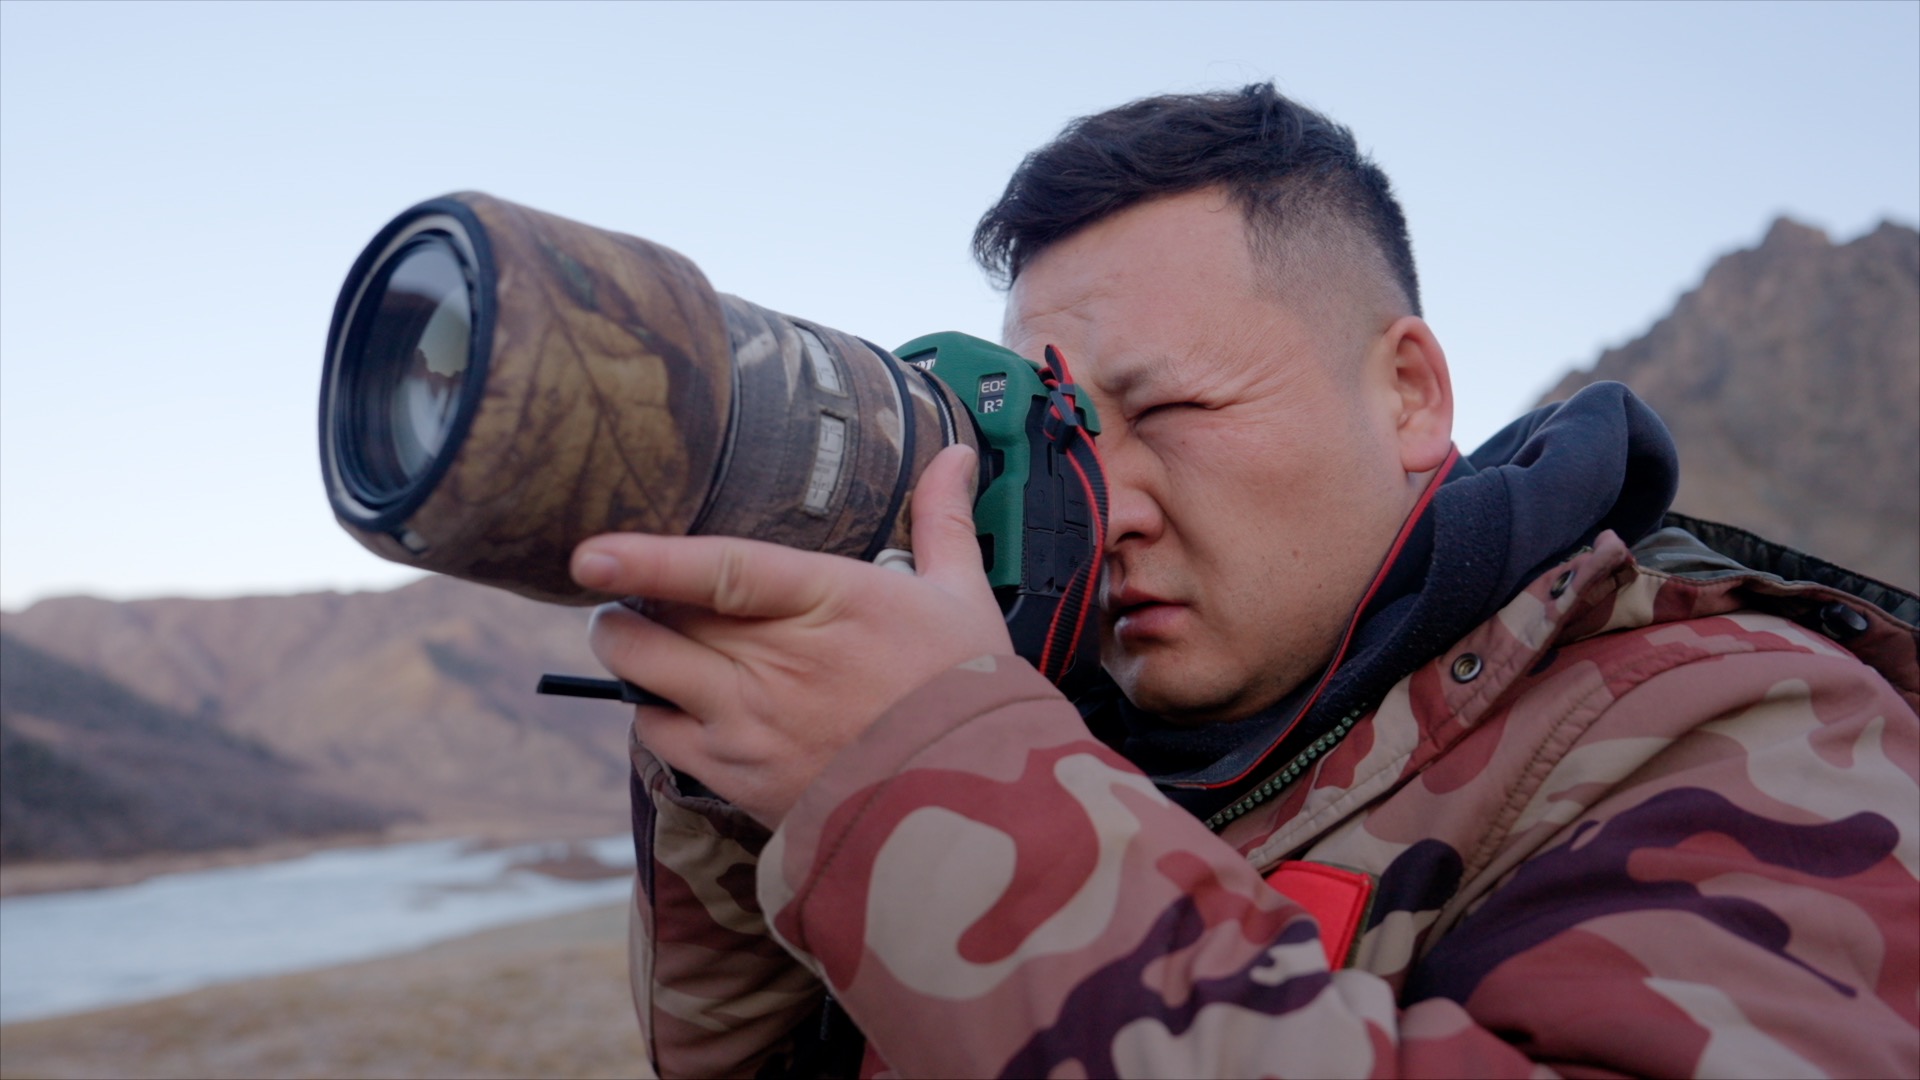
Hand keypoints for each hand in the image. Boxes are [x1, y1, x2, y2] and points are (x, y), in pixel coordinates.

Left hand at [575, 444, 1011, 827]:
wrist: (967, 804)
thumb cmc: (966, 694)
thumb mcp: (961, 598)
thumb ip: (942, 521)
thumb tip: (956, 454)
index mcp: (829, 603)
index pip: (719, 571)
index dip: (647, 560)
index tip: (589, 552)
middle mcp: (776, 663)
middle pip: (660, 619)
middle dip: (627, 598)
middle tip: (624, 586)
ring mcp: (749, 723)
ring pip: (641, 673)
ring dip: (627, 648)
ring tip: (637, 633)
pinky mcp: (735, 775)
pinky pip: (654, 733)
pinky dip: (651, 708)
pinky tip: (673, 695)